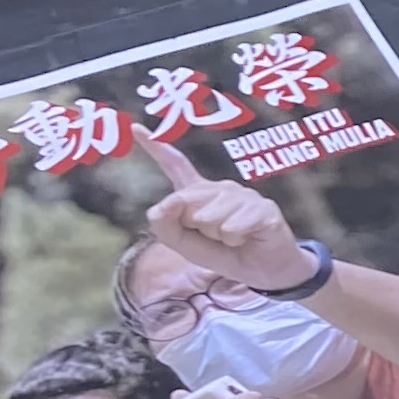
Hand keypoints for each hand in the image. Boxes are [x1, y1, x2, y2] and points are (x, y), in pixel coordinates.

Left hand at [143, 140, 321, 292]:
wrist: (262, 271)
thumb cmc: (223, 253)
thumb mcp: (184, 245)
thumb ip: (165, 226)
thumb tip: (164, 204)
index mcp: (199, 193)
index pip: (175, 165)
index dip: (155, 147)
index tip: (136, 128)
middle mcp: (220, 188)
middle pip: (185, 202)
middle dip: (193, 227)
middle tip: (215, 237)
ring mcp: (242, 195)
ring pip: (207, 216)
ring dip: (216, 236)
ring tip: (233, 238)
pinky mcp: (262, 207)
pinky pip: (231, 226)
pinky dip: (233, 240)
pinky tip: (246, 238)